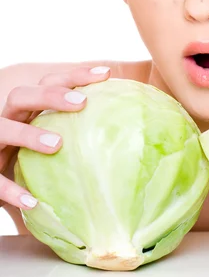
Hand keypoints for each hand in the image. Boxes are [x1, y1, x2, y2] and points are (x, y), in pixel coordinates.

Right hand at [0, 65, 109, 208]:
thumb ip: (79, 138)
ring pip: (2, 128)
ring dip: (28, 134)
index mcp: (25, 110)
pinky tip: (32, 202)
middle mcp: (6, 120)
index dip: (75, 75)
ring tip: (57, 144)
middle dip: (50, 95)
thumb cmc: (28, 162)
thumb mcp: (49, 144)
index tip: (106, 74)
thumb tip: (129, 139)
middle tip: (81, 103)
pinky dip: (10, 190)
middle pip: (21, 95)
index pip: (48, 82)